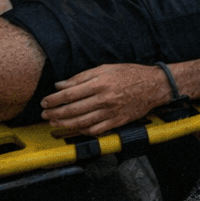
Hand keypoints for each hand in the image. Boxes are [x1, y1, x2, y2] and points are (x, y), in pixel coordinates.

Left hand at [41, 64, 168, 134]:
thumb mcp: (106, 69)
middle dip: (54, 113)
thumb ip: (82, 77)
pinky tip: (74, 129)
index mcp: (100, 83)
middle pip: (72, 110)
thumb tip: (60, 85)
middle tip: (44, 114)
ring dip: (64, 124)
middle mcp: (104, 99)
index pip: (69, 94)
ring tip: (54, 122)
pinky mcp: (117, 122)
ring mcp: (111, 112)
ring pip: (81, 122)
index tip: (45, 101)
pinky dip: (82, 131)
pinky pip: (95, 130)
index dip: (54, 99)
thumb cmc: (130, 74)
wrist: (154, 86)